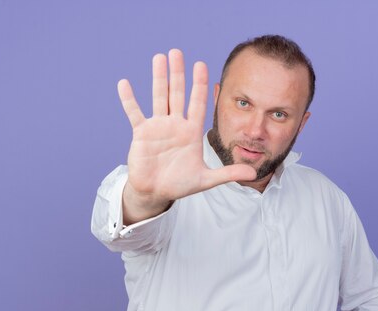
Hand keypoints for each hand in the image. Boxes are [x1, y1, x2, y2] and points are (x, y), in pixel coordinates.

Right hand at [117, 49, 256, 222]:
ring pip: (158, 97)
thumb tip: (253, 175)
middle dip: (178, 74)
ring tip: (159, 57)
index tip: (201, 65)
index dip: (200, 85)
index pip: (198, 103)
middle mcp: (175, 124)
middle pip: (178, 94)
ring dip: (158, 78)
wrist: (156, 192)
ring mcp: (158, 127)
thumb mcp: (206, 179)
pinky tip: (124, 83)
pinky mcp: (141, 133)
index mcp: (191, 132)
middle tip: (177, 52)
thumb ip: (228, 174)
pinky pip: (134, 113)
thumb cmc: (180, 184)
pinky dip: (129, 99)